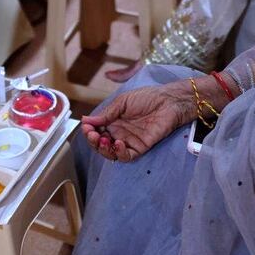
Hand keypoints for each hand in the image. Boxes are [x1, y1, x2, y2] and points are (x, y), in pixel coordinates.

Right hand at [81, 83, 195, 161]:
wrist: (168, 101)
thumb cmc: (148, 97)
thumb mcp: (122, 102)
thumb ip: (106, 114)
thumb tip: (86, 120)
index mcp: (113, 121)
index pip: (96, 131)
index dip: (89, 131)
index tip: (86, 127)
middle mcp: (119, 132)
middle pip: (100, 144)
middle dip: (93, 141)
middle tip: (93, 135)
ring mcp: (129, 141)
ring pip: (111, 153)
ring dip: (103, 149)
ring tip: (103, 140)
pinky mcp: (140, 148)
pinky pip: (126, 156)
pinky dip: (119, 153)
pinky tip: (117, 143)